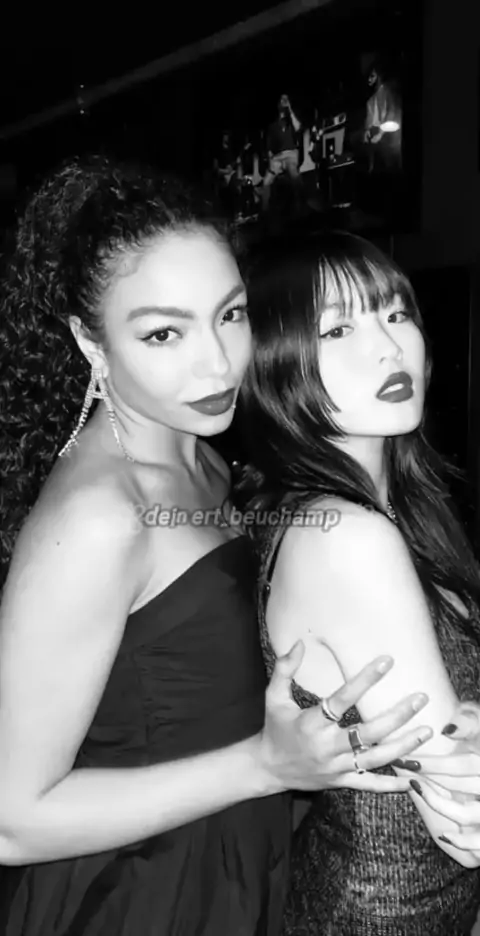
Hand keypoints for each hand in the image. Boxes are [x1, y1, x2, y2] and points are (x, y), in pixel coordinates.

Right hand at [259, 642, 431, 792]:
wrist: (267, 768)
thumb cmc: (274, 728)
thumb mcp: (274, 696)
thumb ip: (285, 669)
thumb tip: (299, 643)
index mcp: (311, 723)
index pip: (341, 699)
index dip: (364, 680)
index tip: (386, 662)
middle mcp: (326, 746)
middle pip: (367, 732)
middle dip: (396, 716)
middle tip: (420, 698)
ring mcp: (336, 766)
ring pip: (374, 758)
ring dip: (402, 746)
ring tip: (426, 731)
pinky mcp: (340, 781)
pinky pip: (368, 784)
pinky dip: (389, 784)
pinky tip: (411, 780)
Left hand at [402, 702, 479, 859]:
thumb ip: (470, 722)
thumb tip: (447, 730)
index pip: (466, 764)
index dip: (435, 763)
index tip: (408, 759)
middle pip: (460, 785)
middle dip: (427, 777)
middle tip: (401, 767)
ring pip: (465, 813)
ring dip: (437, 803)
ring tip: (415, 788)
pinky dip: (463, 842)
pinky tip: (444, 835)